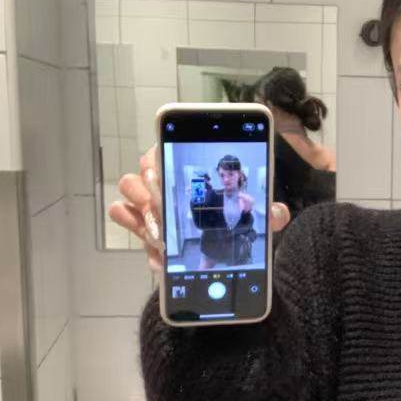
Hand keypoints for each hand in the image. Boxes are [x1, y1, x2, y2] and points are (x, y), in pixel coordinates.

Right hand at [111, 145, 290, 271]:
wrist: (219, 256)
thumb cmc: (234, 223)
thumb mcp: (256, 219)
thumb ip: (269, 214)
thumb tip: (278, 213)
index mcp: (190, 166)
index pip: (165, 145)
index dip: (161, 155)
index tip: (167, 171)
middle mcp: (165, 177)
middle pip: (144, 167)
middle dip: (153, 188)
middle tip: (166, 210)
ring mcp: (148, 199)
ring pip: (129, 187)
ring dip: (142, 209)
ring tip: (162, 234)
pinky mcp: (139, 222)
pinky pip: (122, 214)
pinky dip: (134, 228)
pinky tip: (157, 254)